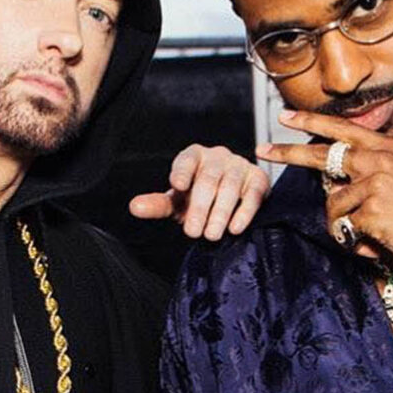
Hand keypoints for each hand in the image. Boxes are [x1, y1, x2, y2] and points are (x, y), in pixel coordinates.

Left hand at [129, 144, 270, 240]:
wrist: (231, 202)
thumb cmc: (199, 199)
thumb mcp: (177, 203)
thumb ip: (157, 205)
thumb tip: (134, 207)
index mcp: (194, 157)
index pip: (186, 160)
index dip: (182, 171)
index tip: (177, 185)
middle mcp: (217, 157)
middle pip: (209, 179)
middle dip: (200, 207)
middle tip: (193, 231)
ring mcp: (239, 166)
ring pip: (230, 187)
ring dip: (220, 212)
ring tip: (211, 235)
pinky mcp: (258, 179)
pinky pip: (252, 194)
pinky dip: (244, 212)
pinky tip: (235, 228)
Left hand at [255, 110, 392, 285]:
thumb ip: (375, 168)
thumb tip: (335, 178)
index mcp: (387, 148)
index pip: (341, 129)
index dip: (309, 123)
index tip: (284, 117)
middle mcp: (378, 160)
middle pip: (320, 155)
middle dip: (287, 153)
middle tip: (262, 150)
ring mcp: (373, 184)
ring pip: (332, 205)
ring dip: (344, 225)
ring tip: (373, 233)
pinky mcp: (370, 211)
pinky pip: (343, 229)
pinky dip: (356, 242)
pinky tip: (380, 243)